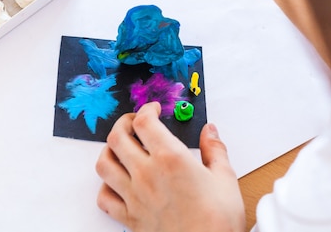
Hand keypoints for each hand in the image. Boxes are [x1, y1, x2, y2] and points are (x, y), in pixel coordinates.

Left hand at [95, 102, 244, 231]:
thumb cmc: (218, 222)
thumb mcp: (226, 179)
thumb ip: (215, 151)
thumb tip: (210, 132)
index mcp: (170, 159)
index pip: (144, 121)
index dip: (146, 109)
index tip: (153, 110)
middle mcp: (146, 174)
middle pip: (117, 137)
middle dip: (124, 123)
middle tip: (134, 123)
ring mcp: (134, 196)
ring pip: (104, 164)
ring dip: (109, 150)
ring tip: (120, 148)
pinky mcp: (129, 217)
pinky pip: (104, 197)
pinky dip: (106, 186)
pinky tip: (117, 182)